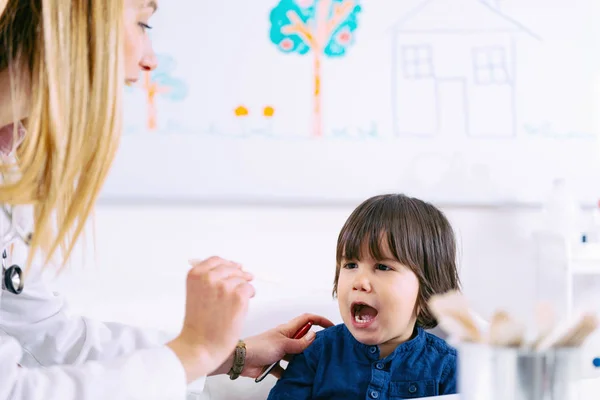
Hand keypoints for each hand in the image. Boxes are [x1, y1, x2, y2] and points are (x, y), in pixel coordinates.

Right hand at [167, 256, 254, 382]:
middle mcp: (209, 276)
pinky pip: (250, 288)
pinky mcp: (238, 296)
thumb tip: (233, 268)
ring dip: (243, 288)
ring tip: (235, 303)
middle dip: (238, 276)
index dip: (227, 265)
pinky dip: (250, 295)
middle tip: (241, 286)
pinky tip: (241, 306)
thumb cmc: (198, 325)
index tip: (233, 269)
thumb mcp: (196, 294)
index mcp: (195, 274)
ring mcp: (224, 285)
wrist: (200, 346)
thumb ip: (208, 280)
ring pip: (242, 278)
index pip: (216, 260)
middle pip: (232, 267)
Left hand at [241, 313, 334, 378]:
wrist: (240, 360)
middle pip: (304, 337)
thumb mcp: (282, 344)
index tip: (330, 326)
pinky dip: (292, 373)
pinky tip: (297, 376)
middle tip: (326, 348)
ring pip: (298, 354)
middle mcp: (285, 339)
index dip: (319, 320)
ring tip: (314, 365)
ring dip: (304, 359)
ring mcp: (280, 352)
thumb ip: (299, 343)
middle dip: (315, 342)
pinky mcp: (275, 364)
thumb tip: (314, 336)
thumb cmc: (259, 347)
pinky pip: (288, 369)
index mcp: (287, 329)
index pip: (307, 319)